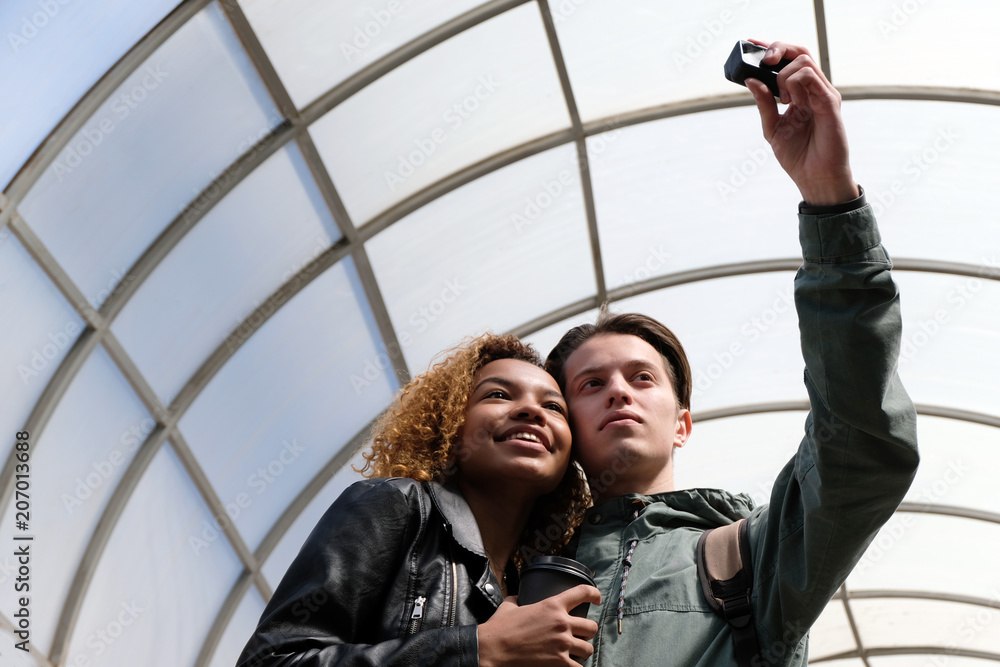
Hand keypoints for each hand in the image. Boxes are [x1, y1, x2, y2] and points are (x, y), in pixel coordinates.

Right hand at [478, 585, 601, 666]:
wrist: (493, 649)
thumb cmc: (500, 628)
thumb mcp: (510, 606)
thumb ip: (517, 599)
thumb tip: (516, 598)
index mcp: (552, 605)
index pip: (582, 593)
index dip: (594, 594)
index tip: (597, 599)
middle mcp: (562, 623)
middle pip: (591, 627)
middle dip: (588, 632)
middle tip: (581, 635)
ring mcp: (562, 644)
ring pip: (588, 649)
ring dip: (583, 651)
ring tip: (575, 653)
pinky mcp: (559, 663)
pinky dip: (576, 666)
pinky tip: (570, 665)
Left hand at [745, 40, 858, 205]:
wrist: (815, 177)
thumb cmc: (798, 156)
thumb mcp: (772, 128)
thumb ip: (764, 104)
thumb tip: (751, 81)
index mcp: (801, 94)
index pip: (790, 60)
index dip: (773, 48)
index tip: (753, 43)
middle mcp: (814, 90)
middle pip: (800, 52)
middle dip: (778, 49)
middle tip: (764, 61)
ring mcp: (823, 94)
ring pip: (804, 62)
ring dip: (785, 75)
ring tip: (782, 99)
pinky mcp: (830, 102)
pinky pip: (811, 78)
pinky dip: (794, 83)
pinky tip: (790, 101)